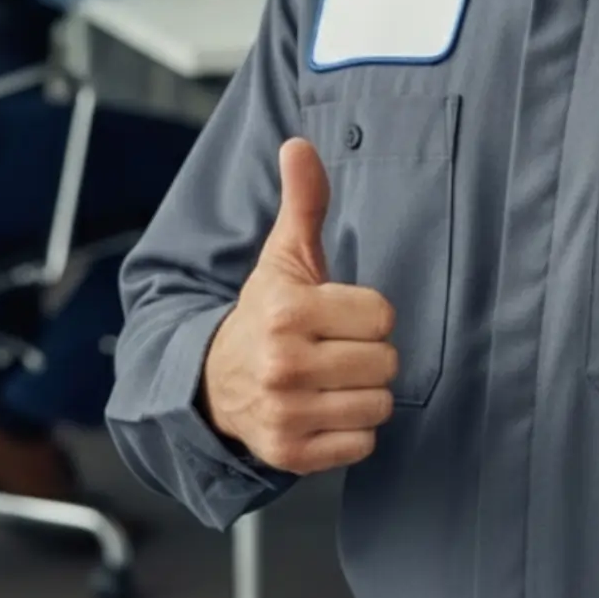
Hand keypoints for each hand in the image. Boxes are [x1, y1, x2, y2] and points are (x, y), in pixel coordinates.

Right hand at [200, 139, 396, 474]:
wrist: (212, 381)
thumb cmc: (265, 313)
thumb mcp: (283, 257)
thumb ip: (304, 201)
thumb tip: (300, 144)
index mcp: (286, 311)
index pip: (382, 315)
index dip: (366, 314)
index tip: (337, 315)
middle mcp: (283, 364)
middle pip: (386, 362)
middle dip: (367, 355)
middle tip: (333, 349)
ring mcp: (286, 413)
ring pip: (378, 405)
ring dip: (362, 394)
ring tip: (330, 380)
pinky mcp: (291, 454)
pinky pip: (363, 445)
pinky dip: (350, 432)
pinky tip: (323, 411)